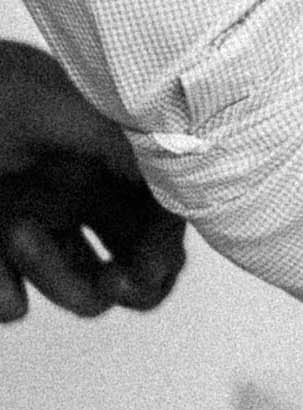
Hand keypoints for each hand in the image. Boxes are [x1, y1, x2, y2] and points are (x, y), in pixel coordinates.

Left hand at [0, 38, 186, 322]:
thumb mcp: (42, 107)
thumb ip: (112, 136)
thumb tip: (178, 163)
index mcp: (103, 147)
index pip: (165, 203)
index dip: (167, 241)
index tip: (145, 267)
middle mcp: (81, 189)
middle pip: (140, 255)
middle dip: (136, 280)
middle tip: (113, 283)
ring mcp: (38, 223)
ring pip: (81, 285)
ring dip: (61, 278)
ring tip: (18, 234)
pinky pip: (16, 302)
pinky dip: (7, 297)